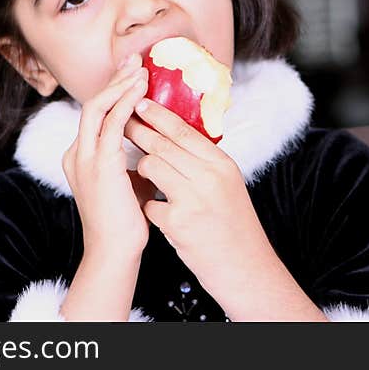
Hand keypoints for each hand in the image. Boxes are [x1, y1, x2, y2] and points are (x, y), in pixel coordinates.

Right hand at [63, 54, 152, 259]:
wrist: (115, 252)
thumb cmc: (126, 220)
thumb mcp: (129, 179)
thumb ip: (134, 156)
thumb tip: (155, 136)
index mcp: (81, 157)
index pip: (95, 113)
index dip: (113, 90)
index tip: (133, 73)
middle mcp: (76, 154)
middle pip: (92, 103)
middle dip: (114, 79)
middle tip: (135, 60)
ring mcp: (84, 159)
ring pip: (97, 108)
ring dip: (120, 86)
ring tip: (140, 69)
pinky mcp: (98, 166)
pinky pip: (111, 124)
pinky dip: (126, 104)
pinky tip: (140, 92)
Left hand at [123, 98, 276, 300]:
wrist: (245, 267)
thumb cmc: (233, 224)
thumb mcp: (228, 183)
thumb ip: (205, 160)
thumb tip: (177, 133)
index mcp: (222, 164)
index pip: (183, 130)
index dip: (158, 115)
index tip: (140, 103)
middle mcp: (209, 177)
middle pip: (163, 145)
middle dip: (139, 132)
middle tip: (123, 123)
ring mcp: (193, 199)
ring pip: (152, 167)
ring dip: (143, 170)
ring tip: (144, 174)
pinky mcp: (179, 223)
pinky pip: (149, 204)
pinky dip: (149, 207)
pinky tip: (157, 214)